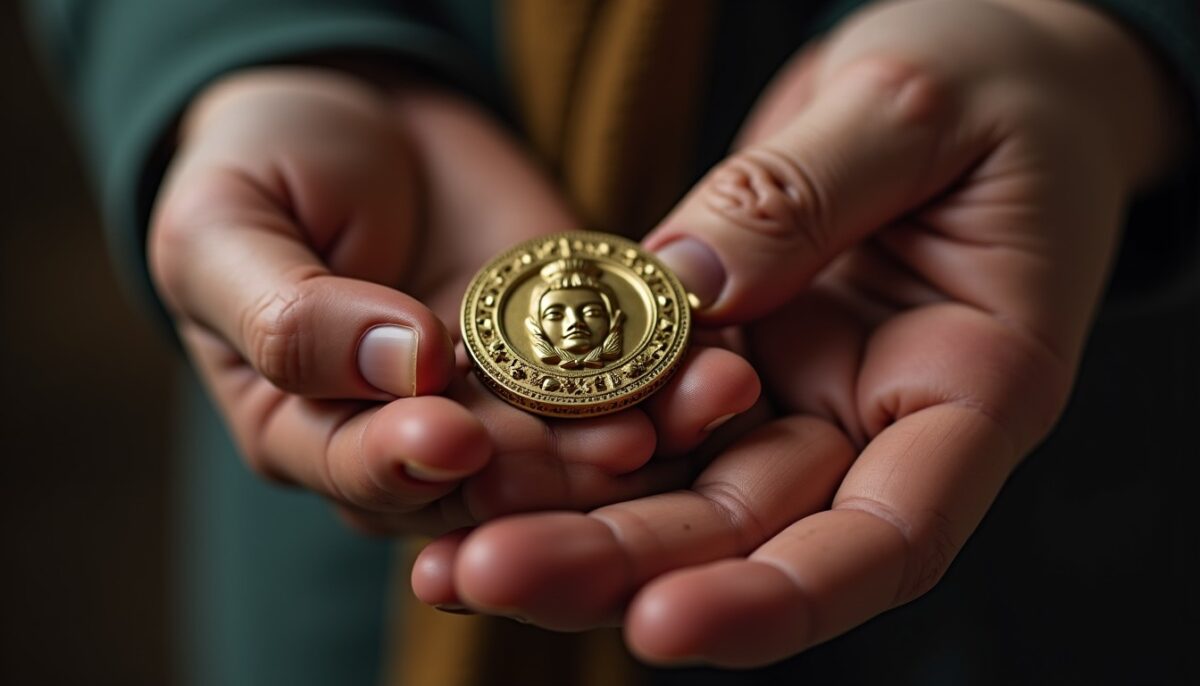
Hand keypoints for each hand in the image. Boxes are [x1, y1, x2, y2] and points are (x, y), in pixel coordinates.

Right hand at [150, 67, 759, 536]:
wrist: (355, 110)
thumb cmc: (263, 169)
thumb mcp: (224, 230)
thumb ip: (285, 313)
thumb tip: (398, 365)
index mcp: (309, 432)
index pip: (361, 473)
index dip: (403, 460)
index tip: (453, 432)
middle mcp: (416, 437)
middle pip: (488, 483)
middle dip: (557, 471)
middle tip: (620, 446)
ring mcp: (504, 399)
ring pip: (576, 444)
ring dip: (644, 431)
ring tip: (702, 400)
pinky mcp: (575, 349)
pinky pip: (630, 373)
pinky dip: (679, 373)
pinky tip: (724, 360)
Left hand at [411, 0, 1185, 661]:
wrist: (976, 62)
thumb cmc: (994, 76)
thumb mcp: (915, 104)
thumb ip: (811, 192)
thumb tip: (689, 283)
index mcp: (973, 385)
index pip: (889, 539)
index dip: (781, 598)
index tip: (662, 623)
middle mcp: (875, 414)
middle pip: (751, 531)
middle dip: (622, 565)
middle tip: (487, 570)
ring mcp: (796, 386)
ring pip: (682, 488)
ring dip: (570, 524)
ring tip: (450, 550)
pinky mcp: (730, 345)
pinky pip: (642, 405)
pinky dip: (566, 438)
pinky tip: (475, 457)